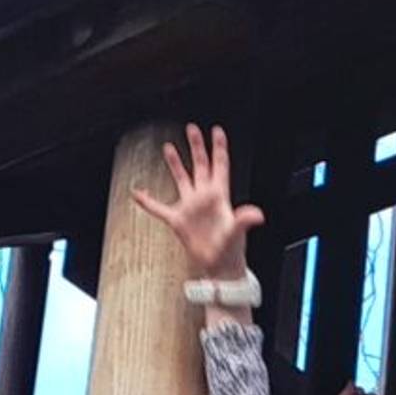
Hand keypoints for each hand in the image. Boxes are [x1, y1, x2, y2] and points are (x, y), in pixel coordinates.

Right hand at [136, 122, 266, 283]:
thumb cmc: (232, 249)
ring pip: (182, 179)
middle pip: (200, 165)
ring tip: (168, 147)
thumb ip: (244, 220)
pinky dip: (148, 201)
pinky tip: (138, 193)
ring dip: (176, 163)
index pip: (220, 165)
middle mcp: (204, 197)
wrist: (219, 266)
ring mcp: (191, 207)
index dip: (219, 147)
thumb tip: (257, 214)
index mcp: (219, 196)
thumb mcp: (237, 232)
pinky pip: (159, 208)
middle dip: (196, 146)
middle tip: (191, 128)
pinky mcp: (178, 221)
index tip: (216, 130)